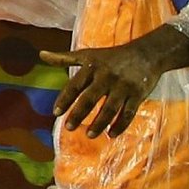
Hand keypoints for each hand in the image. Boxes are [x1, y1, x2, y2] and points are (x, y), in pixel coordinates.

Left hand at [41, 30, 183, 137]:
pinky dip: (120, 125)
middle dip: (79, 114)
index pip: (75, 85)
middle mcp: (106, 77)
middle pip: (90, 98)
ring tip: (89, 135)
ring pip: (110, 108)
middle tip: (69, 128)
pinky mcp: (138, 94)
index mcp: (92, 67)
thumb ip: (64, 58)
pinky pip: (128, 113)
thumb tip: (41, 54)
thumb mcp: (87, 54)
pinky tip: (111, 135)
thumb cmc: (112, 56)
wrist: (146, 54)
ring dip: (99, 123)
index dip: (65, 99)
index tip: (55, 113)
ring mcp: (123, 86)